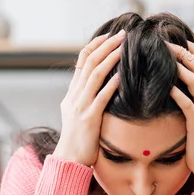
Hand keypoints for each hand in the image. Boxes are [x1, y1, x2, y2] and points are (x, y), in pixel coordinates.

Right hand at [53, 30, 125, 166]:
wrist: (69, 159)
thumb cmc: (78, 141)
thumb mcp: (78, 115)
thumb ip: (86, 100)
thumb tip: (101, 89)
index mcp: (72, 94)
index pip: (81, 61)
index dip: (95, 46)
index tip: (109, 36)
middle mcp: (74, 97)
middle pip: (89, 63)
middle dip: (106, 46)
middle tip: (122, 34)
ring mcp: (80, 107)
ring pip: (94, 75)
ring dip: (110, 58)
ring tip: (124, 47)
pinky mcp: (89, 119)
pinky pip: (101, 97)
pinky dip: (111, 84)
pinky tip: (121, 75)